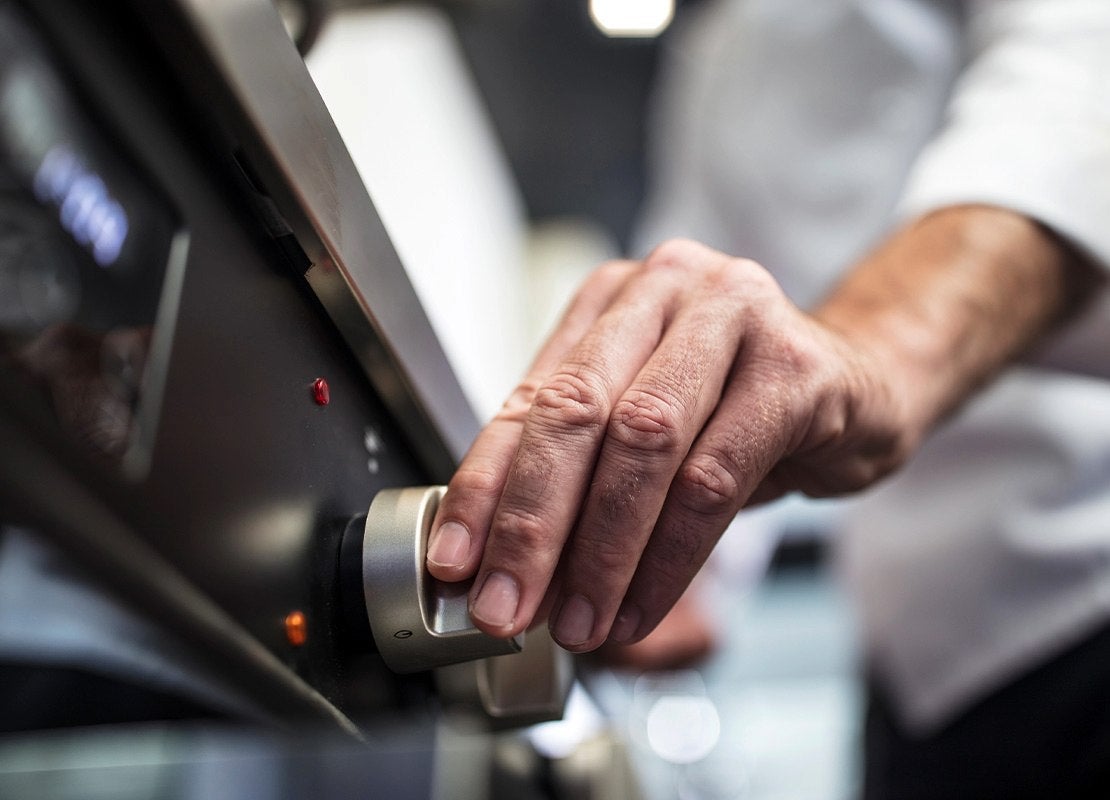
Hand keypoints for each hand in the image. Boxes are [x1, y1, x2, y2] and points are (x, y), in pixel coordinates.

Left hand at [424, 238, 907, 651]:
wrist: (861, 388)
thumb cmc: (740, 410)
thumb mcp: (647, 427)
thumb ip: (577, 474)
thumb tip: (505, 564)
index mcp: (612, 300)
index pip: (529, 399)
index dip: (485, 486)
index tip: (456, 561)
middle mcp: (666, 290)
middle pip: (577, 410)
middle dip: (532, 522)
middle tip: (506, 605)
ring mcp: (735, 315)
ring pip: (644, 442)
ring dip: (601, 550)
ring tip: (579, 621)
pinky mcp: (795, 367)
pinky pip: (715, 477)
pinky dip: (670, 557)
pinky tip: (641, 605)